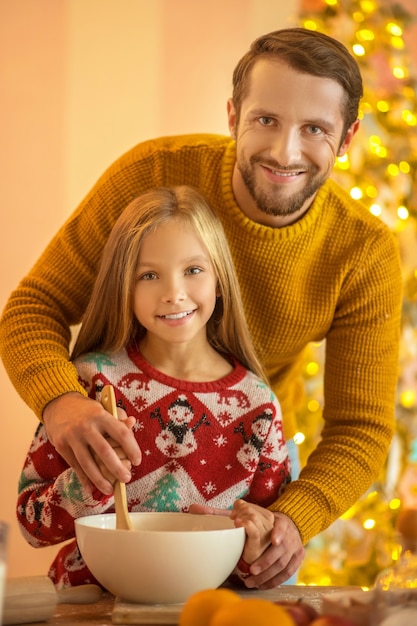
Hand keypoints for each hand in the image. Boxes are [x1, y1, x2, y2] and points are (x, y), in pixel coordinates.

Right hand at [43, 392, 141, 494]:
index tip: (137, 461)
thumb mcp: (102, 408)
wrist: (58, 403)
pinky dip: (84, 479)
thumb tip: (133, 422)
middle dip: (117, 468)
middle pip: (104, 451)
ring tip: (110, 490)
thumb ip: (117, 419)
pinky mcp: (61, 446)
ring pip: (87, 463)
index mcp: (100, 415)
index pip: (121, 433)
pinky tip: (91, 489)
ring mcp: (72, 437)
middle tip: (127, 479)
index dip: (132, 449)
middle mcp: (86, 426)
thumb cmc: (87, 409)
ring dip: (100, 479)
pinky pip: (75, 466)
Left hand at [188, 504, 303, 587]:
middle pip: (280, 551)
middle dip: (266, 561)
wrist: (287, 524)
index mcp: (276, 520)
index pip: (280, 527)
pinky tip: (262, 585)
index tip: (271, 540)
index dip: (277, 534)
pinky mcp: (296, 558)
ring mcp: (293, 547)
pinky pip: (287, 573)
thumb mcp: (241, 512)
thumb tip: (192, 507)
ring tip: (252, 581)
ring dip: (268, 575)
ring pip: (283, 565)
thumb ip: (218, 512)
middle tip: (251, 571)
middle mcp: (287, 534)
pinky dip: (275, 580)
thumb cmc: (257, 519)